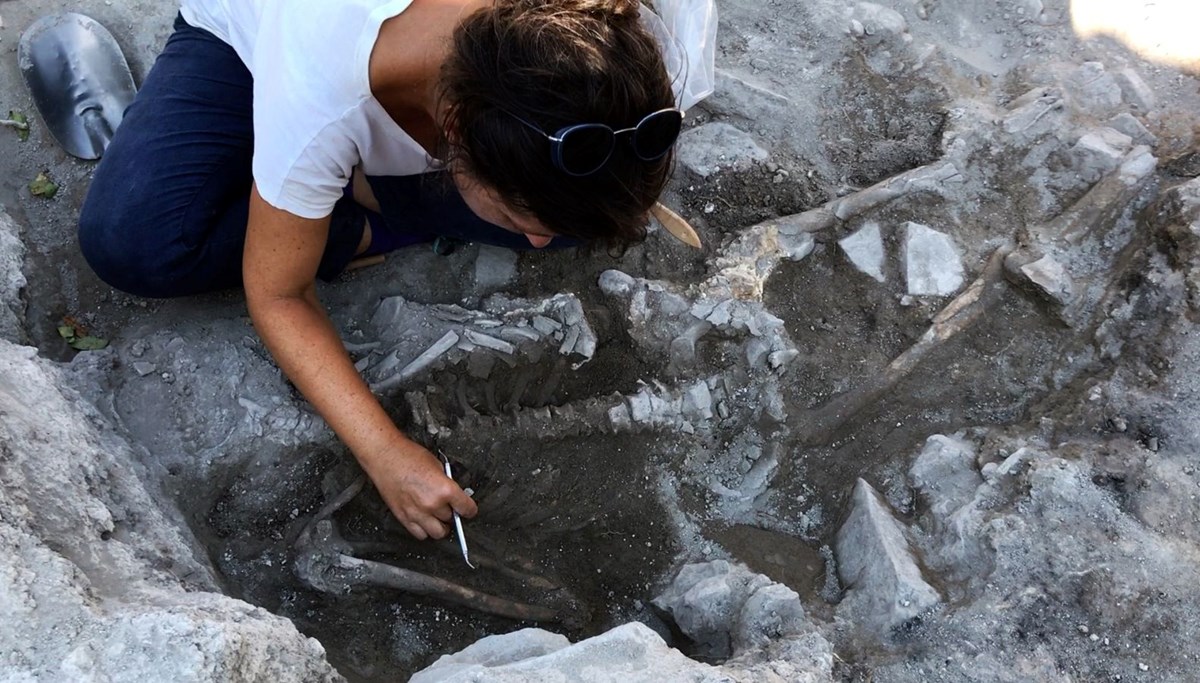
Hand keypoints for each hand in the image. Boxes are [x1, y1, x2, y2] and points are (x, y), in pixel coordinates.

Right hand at [361, 436, 477, 539]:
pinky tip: (425, 520)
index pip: (466, 509)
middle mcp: (432, 504)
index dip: (469, 509)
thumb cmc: (407, 456)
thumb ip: (447, 483)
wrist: (385, 456)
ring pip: (437, 533)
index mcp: (444, 489)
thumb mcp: (437, 465)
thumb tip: (453, 495)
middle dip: (452, 513)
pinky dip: (425, 530)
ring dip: (440, 525)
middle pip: (451, 519)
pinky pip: (420, 535)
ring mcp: (417, 513)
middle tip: (449, 507)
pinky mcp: (403, 517)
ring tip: (438, 517)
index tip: (468, 510)